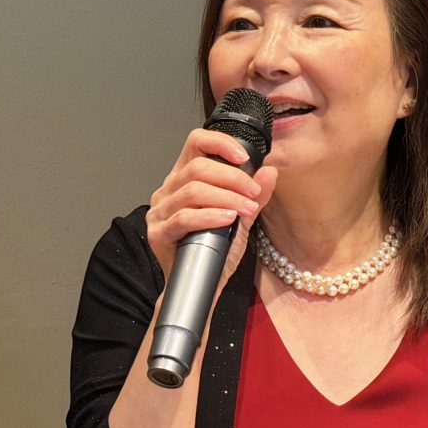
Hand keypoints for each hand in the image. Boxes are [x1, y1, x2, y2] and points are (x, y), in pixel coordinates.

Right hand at [146, 129, 277, 287]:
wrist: (201, 285)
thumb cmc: (214, 249)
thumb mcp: (240, 217)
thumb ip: (254, 195)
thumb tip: (270, 172)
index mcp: (183, 178)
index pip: (195, 143)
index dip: (220, 143)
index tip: (245, 157)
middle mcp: (168, 190)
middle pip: (197, 168)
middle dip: (232, 178)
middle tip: (253, 193)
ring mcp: (159, 212)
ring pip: (193, 191)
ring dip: (226, 197)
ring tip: (246, 208)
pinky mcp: (158, 233)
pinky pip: (184, 218)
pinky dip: (210, 215)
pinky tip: (228, 219)